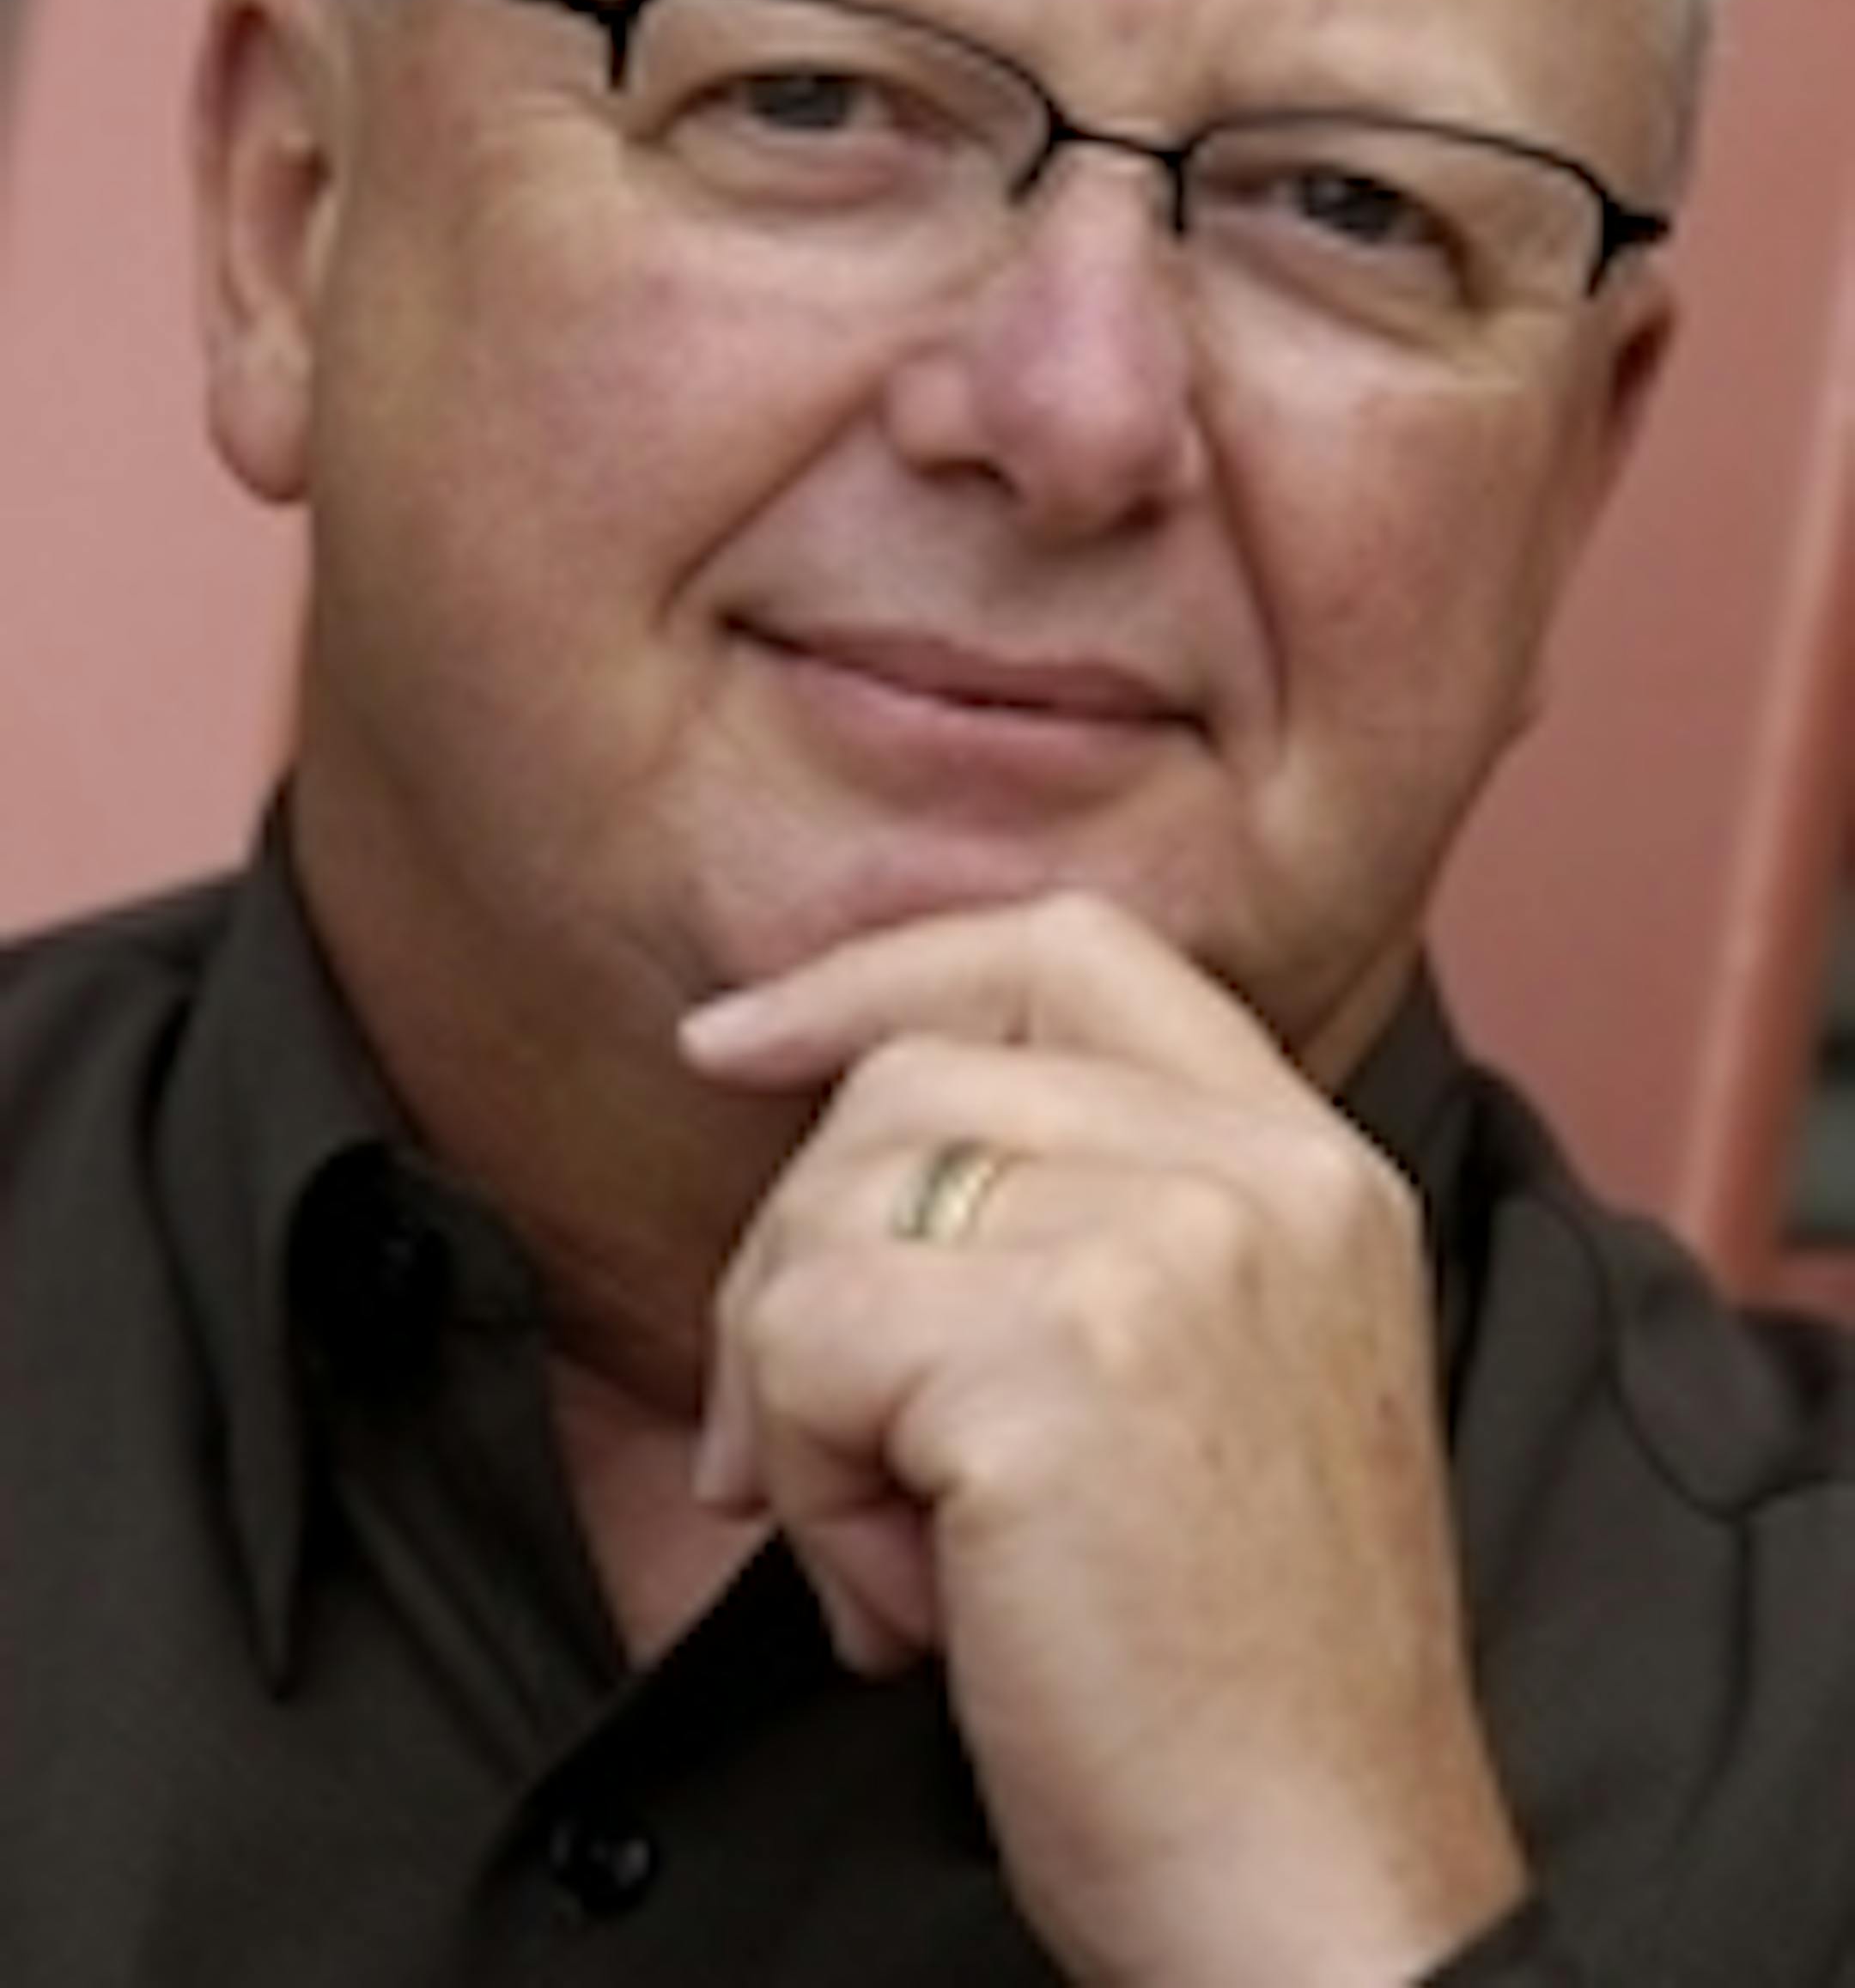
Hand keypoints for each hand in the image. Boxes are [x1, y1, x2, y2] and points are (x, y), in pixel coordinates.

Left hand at [683, 893, 1525, 1985]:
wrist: (1329, 1902)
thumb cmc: (1241, 1678)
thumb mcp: (1221, 1381)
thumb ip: (1095, 1222)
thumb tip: (836, 1143)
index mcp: (1309, 1164)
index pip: (1068, 950)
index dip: (881, 974)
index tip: (736, 1043)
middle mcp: (1259, 1173)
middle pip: (909, 1080)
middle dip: (794, 1250)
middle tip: (794, 1452)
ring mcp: (1171, 1250)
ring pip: (838, 1207)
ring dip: (803, 1394)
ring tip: (897, 1556)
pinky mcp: (1063, 1361)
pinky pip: (809, 1347)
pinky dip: (810, 1493)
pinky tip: (910, 1611)